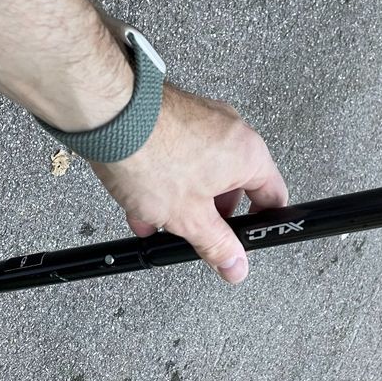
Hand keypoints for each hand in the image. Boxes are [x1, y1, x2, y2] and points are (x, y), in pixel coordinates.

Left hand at [92, 84, 287, 283]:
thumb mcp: (188, 217)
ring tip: (155, 220)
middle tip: (194, 233)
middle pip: (235, 185)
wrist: (107, 116)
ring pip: (203, 171)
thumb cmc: (151, 154)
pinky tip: (140, 199)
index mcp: (249, 155)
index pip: (273, 197)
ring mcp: (203, 119)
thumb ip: (216, 245)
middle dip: (211, 215)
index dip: (259, 225)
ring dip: (183, 201)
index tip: (241, 241)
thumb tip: (235, 265)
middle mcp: (232, 131)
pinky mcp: (176, 115)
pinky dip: (167, 178)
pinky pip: (182, 153)